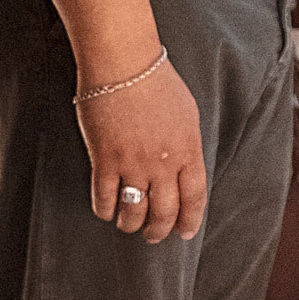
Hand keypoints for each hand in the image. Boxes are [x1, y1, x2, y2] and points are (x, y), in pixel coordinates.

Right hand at [77, 51, 205, 243]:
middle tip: (153, 236)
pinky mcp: (104, 159)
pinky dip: (105, 210)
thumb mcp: (187, 113)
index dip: (189, 221)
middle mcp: (163, 163)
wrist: (123, 62)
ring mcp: (133, 163)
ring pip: (134, 212)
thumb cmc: (156, 80)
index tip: (184, 233)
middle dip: (159, 231)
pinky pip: (104, 198)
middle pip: (164, 212)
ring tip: (128, 225)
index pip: (194, 199)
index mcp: (188, 150)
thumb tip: (183, 168)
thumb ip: (187, 145)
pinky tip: (106, 210)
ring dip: (131, 225)